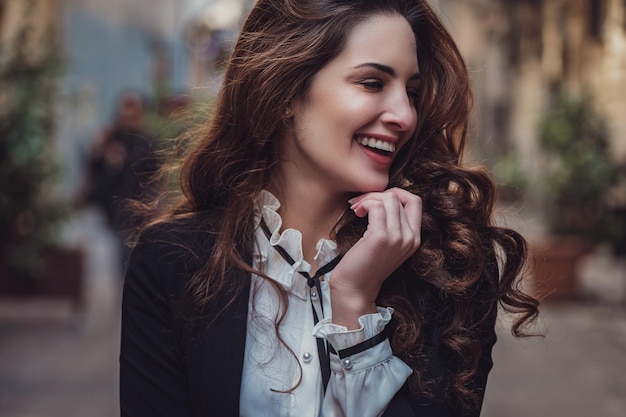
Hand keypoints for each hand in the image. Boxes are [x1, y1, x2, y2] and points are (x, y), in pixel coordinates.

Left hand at [330, 188, 421, 328]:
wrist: (355, 289)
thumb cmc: (365, 265)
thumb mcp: (386, 244)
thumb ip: (391, 224)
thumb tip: (382, 197)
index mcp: (414, 239)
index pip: (415, 201)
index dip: (396, 194)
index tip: (377, 201)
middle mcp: (410, 238)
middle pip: (400, 197)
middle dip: (377, 194)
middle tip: (361, 204)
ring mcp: (397, 237)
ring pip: (389, 198)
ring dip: (369, 198)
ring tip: (357, 209)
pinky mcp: (381, 237)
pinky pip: (376, 207)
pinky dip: (365, 204)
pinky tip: (356, 213)